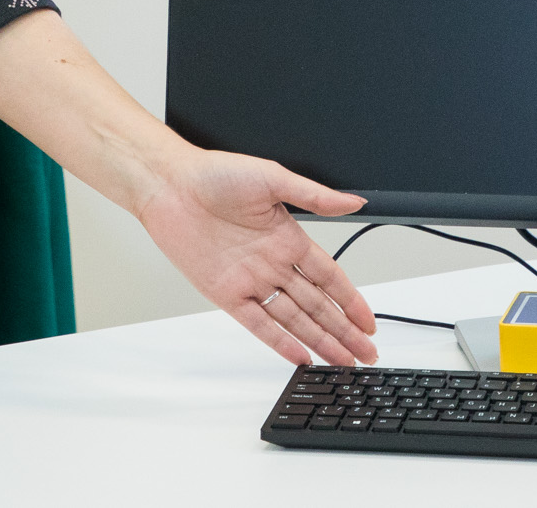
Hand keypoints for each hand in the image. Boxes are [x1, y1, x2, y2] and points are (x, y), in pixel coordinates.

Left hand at [135, 149, 377, 366]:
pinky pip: (258, 324)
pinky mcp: (226, 294)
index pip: (329, 277)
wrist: (169, 185)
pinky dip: (279, 342)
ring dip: (319, 341)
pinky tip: (300, 357)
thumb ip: (314, 196)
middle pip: (317, 305)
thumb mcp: (273, 178)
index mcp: (288, 238)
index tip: (368, 322)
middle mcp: (272, 263)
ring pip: (294, 319)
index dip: (351, 301)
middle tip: (366, 354)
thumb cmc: (215, 174)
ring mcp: (250, 281)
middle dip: (343, 330)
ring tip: (342, 362)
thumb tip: (354, 201)